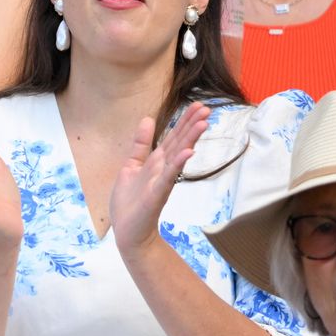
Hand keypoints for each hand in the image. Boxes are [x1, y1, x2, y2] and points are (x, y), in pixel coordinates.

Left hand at [110, 101, 209, 259]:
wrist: (128, 230)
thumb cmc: (130, 201)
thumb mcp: (132, 165)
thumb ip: (140, 144)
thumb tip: (148, 119)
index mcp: (157, 162)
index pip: (174, 137)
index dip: (184, 121)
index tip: (198, 105)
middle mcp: (163, 169)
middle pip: (180, 143)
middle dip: (192, 126)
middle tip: (207, 108)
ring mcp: (162, 181)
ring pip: (178, 156)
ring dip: (190, 139)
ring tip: (203, 123)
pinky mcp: (157, 193)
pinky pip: (169, 176)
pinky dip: (178, 164)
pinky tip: (188, 152)